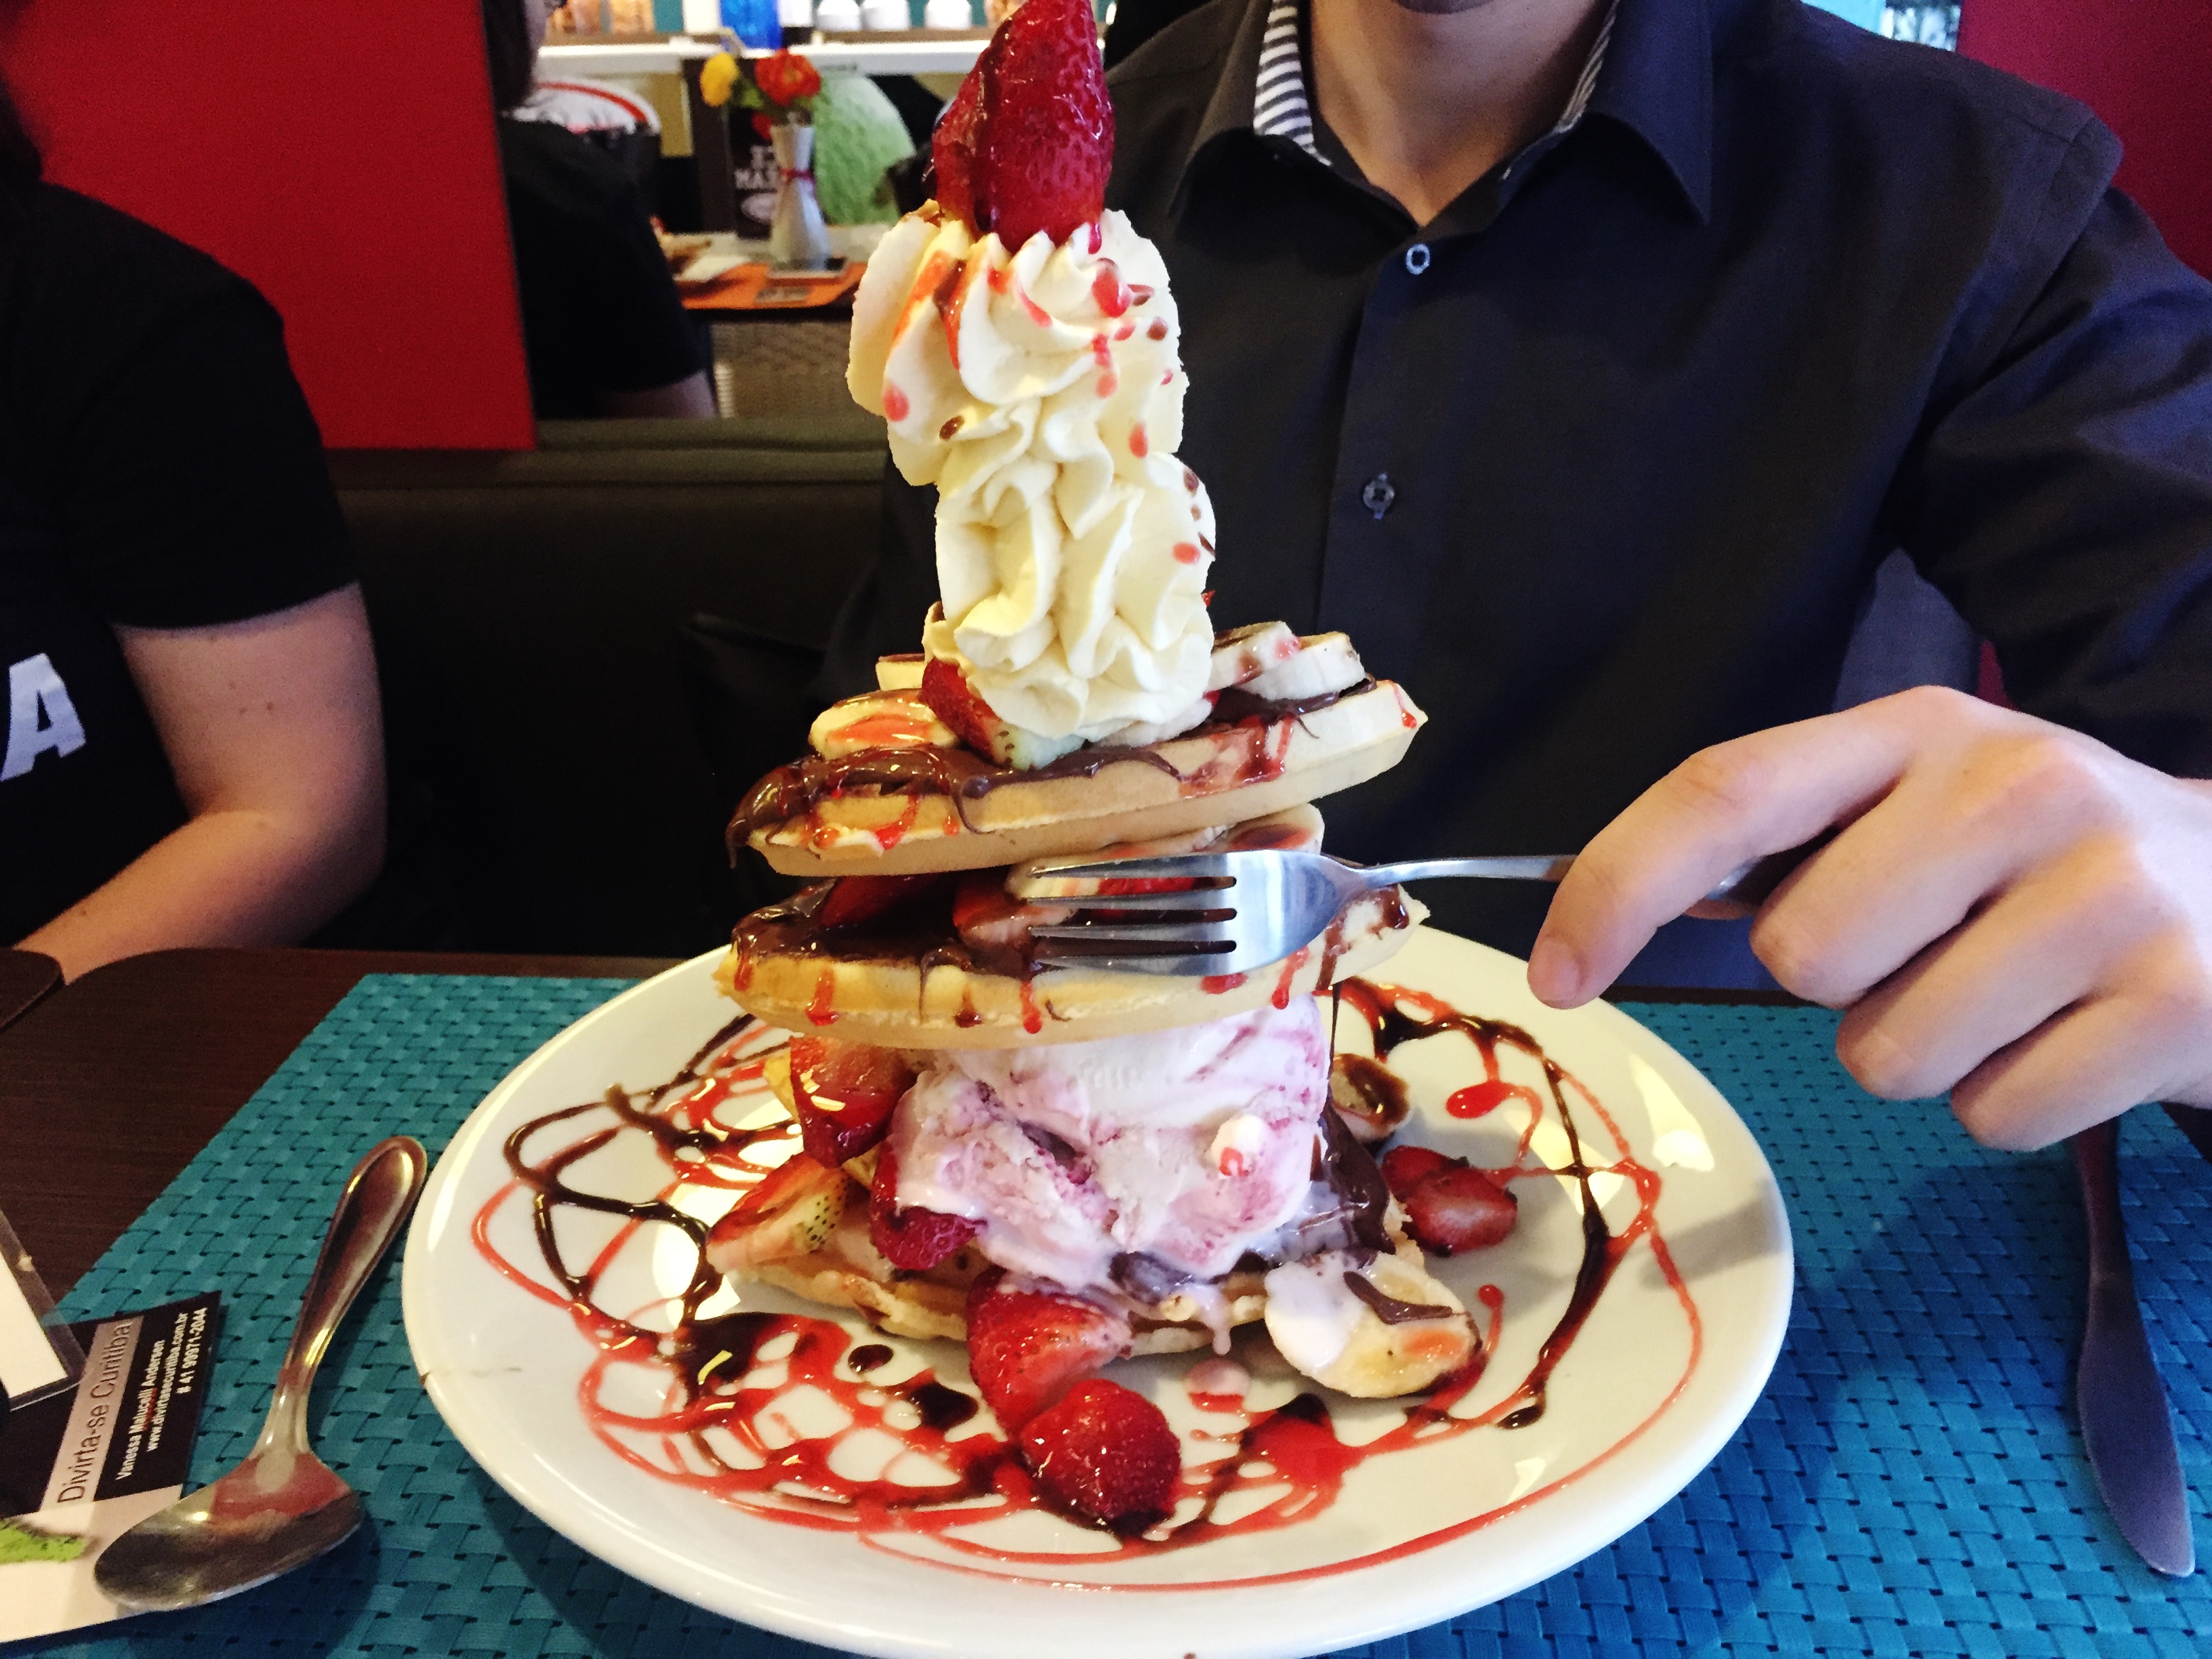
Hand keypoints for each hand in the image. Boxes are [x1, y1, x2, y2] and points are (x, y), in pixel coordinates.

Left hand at [1528, 686, 2211, 1149]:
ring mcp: (2105, 896)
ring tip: (2013, 992)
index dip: (1617, 886)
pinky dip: (2011, 1103)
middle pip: (1800, 955)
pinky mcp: (2171, 1008)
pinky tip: (2075, 1036)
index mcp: (1921, 730)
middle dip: (1840, 986)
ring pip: (1886, 1054)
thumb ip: (1793, 842)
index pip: (1725, 790)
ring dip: (1925, 1052)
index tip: (1556, 973)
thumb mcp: (1930, 806)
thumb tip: (1595, 921)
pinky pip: (1990, 1116)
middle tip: (1936, 950)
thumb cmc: (2047, 861)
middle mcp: (2015, 787)